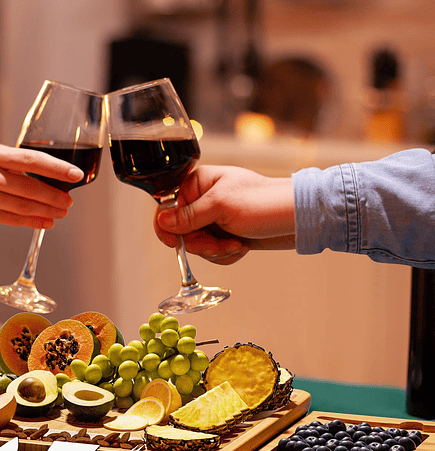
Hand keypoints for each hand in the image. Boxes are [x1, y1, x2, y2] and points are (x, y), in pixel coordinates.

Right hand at [0, 142, 83, 228]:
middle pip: (30, 188)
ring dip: (47, 211)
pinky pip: (13, 220)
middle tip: (69, 202)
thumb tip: (49, 179)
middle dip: (54, 197)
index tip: (75, 175)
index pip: (31, 160)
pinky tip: (47, 222)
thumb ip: (12, 167)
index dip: (56, 169)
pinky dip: (34, 222)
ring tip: (61, 212)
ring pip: (23, 206)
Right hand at [153, 165, 295, 264]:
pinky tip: (242, 246)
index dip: (169, 229)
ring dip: (216, 251)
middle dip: (201, 244)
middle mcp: (203, 201)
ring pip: (196, 246)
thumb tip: (161, 222)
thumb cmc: (265, 203)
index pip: (166, 209)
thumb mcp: (222, 207)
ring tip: (237, 244)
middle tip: (222, 243)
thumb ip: (188, 215)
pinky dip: (226, 255)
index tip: (177, 243)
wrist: (299, 218)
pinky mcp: (225, 234)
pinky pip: (212, 253)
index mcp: (198, 184)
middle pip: (180, 233)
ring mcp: (214, 219)